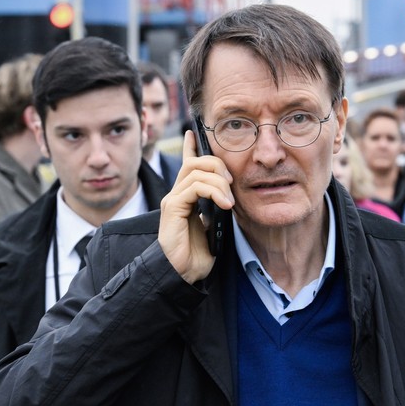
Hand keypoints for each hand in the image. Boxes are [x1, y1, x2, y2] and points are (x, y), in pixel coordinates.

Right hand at [157, 130, 234, 283]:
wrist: (184, 273)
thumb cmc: (199, 253)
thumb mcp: (215, 224)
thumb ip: (217, 207)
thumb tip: (229, 195)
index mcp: (186, 196)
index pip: (187, 164)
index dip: (190, 147)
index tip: (193, 132)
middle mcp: (177, 194)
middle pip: (195, 162)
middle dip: (217, 165)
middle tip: (232, 183)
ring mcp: (173, 200)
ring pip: (196, 171)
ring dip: (219, 182)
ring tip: (229, 201)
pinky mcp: (172, 208)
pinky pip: (193, 187)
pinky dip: (213, 191)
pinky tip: (224, 204)